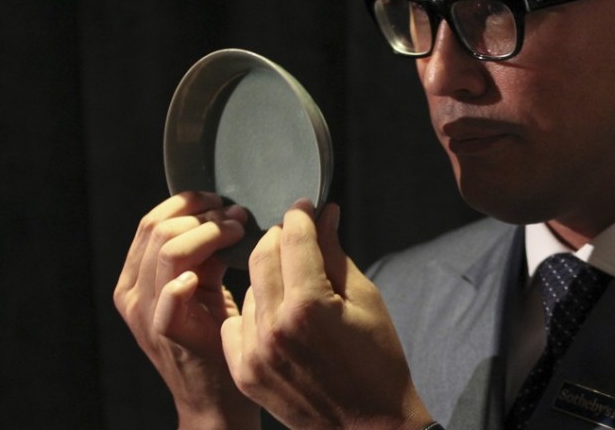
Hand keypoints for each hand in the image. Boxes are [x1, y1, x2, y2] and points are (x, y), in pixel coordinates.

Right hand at [113, 192, 260, 429]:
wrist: (214, 395)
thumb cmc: (214, 333)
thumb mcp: (204, 284)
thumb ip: (204, 252)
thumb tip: (226, 211)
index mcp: (135, 277)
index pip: (151, 222)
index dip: (189, 203)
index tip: (222, 201)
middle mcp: (133, 293)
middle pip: (159, 229)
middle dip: (203, 215)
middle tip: (237, 217)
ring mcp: (146, 314)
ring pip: (168, 251)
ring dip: (209, 233)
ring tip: (238, 233)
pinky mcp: (167, 333)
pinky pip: (170, 294)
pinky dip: (187, 277)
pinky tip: (210, 272)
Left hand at [222, 200, 432, 429]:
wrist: (367, 426)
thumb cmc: (377, 361)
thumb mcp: (366, 299)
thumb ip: (336, 255)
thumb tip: (325, 215)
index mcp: (310, 305)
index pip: (294, 239)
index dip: (301, 216)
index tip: (305, 208)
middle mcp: (275, 326)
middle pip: (263, 255)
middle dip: (281, 238)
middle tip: (296, 235)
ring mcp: (255, 352)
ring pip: (249, 287)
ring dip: (268, 275)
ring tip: (293, 282)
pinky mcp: (244, 371)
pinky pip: (237, 321)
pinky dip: (253, 311)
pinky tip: (276, 314)